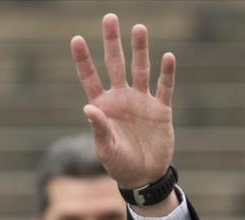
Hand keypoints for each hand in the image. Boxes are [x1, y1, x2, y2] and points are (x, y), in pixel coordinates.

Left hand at [72, 13, 174, 189]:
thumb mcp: (105, 148)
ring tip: (138, 28)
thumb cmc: (118, 164)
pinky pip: (164, 87)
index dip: (83, 59)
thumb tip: (88, 107)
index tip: (76, 38)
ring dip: (140, 49)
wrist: (143, 176)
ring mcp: (141, 101)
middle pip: (115, 64)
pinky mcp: (161, 109)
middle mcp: (121, 98)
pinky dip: (166, 73)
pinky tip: (167, 56)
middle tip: (109, 18)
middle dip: (112, 42)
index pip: (90, 78)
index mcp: (102, 106)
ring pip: (140, 69)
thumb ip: (98, 127)